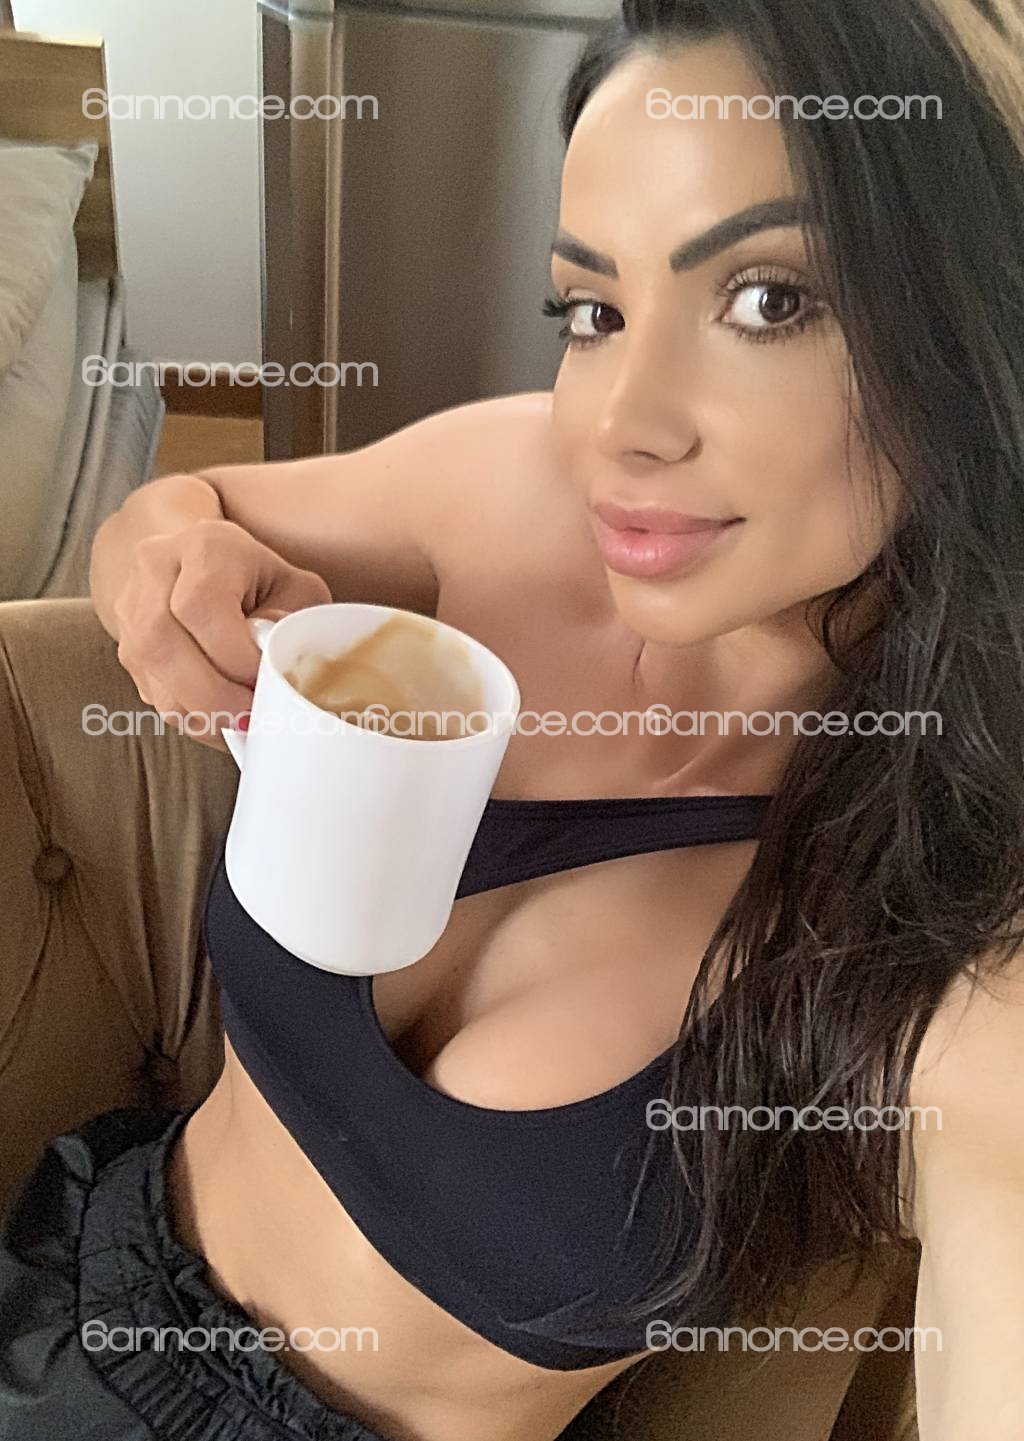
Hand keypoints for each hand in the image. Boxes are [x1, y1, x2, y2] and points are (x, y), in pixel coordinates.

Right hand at [112, 519, 331, 749]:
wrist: (206, 563)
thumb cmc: (260, 580)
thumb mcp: (294, 590)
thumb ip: (291, 623)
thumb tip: (270, 665)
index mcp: (205, 546)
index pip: (200, 607)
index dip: (231, 655)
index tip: (264, 679)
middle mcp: (156, 568)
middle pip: (160, 642)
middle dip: (211, 694)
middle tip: (251, 715)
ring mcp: (132, 606)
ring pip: (150, 672)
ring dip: (198, 710)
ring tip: (239, 721)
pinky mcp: (126, 644)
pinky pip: (150, 691)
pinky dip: (189, 715)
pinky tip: (220, 717)